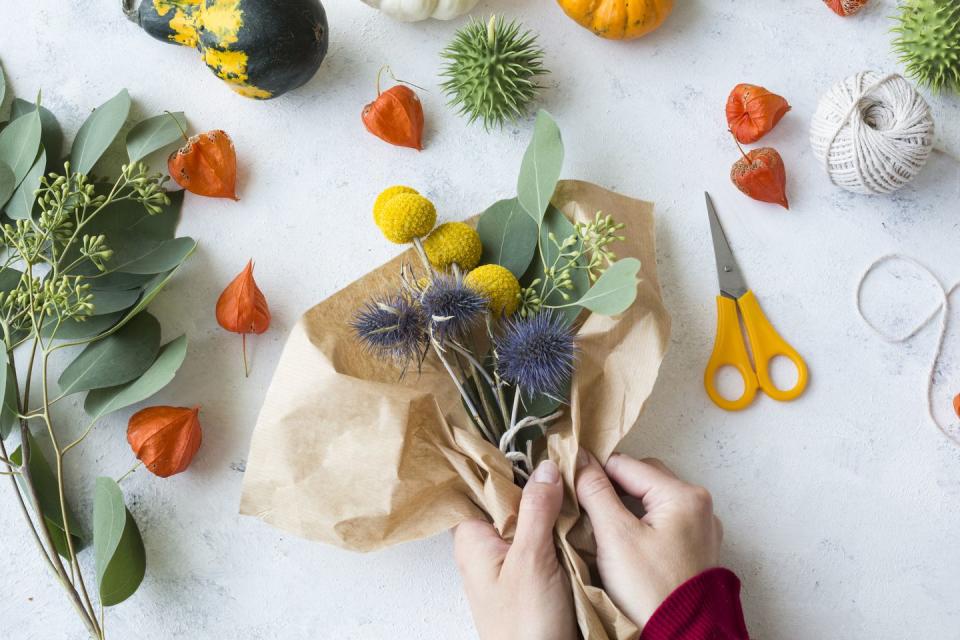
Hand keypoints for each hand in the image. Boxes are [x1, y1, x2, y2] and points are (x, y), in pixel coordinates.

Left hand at [453, 459, 576, 639]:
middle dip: (537, 483)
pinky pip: (545, 540)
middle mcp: (487, 546)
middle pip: (511, 499)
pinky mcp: (532, 575)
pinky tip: (578, 517)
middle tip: (566, 460)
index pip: (482, 484)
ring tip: (576, 481)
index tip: (535, 440)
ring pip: (532, 519)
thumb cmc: (525, 625)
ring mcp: (510, 561)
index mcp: (472, 537)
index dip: (507, 463)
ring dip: (553, 507)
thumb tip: (545, 468)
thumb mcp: (530, 560)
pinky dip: (560, 529)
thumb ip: (536, 510)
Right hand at [575, 451, 722, 628]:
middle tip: (582, 501)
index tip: (568, 478)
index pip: (626, 464)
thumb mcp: (615, 535)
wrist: (680, 637)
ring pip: (651, 500)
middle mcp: (699, 506)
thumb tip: (579, 459)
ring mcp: (700, 528)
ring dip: (624, 504)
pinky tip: (620, 537)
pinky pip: (663, 521)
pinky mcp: (695, 548)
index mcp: (683, 495)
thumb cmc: (650, 590)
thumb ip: (595, 491)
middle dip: (610, 486)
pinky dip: (640, 522)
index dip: (593, 469)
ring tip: (597, 520)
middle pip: (642, 478)